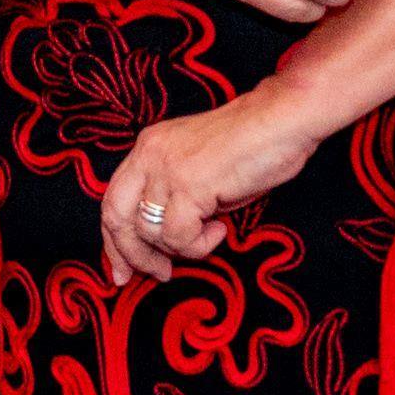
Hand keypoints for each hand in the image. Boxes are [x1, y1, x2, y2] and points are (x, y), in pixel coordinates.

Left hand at [100, 96, 324, 285]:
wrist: (282, 120)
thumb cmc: (250, 146)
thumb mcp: (196, 168)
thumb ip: (172, 195)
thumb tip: (159, 243)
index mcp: (148, 147)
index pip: (113, 200)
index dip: (114, 240)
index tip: (124, 269)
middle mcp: (149, 155)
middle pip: (117, 217)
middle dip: (133, 255)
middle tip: (160, 274)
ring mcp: (167, 169)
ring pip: (150, 233)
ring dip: (181, 248)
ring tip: (211, 233)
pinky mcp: (189, 185)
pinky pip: (179, 236)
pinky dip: (200, 244)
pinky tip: (221, 228)